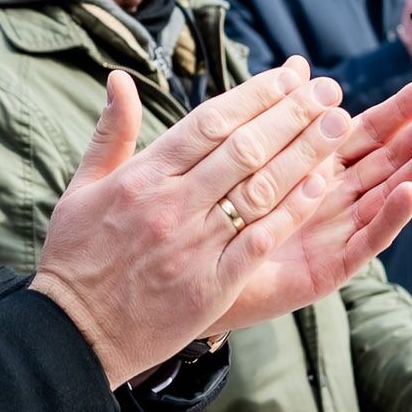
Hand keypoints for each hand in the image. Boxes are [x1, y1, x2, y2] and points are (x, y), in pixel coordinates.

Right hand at [32, 59, 352, 385]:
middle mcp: (171, 205)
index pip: (209, 122)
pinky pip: (261, 240)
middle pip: (243, 148)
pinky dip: (292, 210)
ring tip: (339, 127)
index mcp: (142, 177)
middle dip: (292, 115)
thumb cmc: (77, 258)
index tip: (289, 77)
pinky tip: (321, 187)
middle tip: (328, 91)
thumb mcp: (82, 187)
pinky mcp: (211, 284)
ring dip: (305, 153)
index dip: (254, 95)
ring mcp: (193, 245)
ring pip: (260, 188)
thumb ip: (111, 132)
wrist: (72, 334)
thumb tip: (120, 77)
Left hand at [209, 76, 411, 337]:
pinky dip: (390, 217)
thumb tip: (299, 65)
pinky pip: (367, 240)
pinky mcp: (333, 267)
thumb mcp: (258, 157)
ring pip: (388, 196)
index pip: (371, 132)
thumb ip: (286, 115)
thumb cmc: (229, 215)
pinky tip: (409, 192)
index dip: (402, 109)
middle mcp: (339, 198)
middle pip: (389, 160)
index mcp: (324, 168)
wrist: (198, 271)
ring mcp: (340, 232)